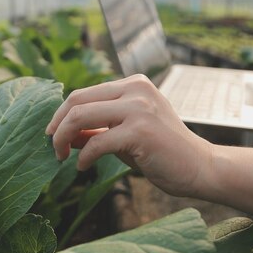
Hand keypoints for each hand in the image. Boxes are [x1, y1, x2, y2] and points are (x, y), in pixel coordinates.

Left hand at [45, 74, 212, 196]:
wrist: (199, 167)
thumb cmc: (160, 153)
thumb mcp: (123, 135)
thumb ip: (96, 130)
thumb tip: (62, 134)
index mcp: (133, 84)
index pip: (84, 93)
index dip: (61, 114)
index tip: (53, 134)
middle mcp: (136, 89)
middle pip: (77, 100)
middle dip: (57, 125)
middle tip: (52, 147)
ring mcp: (139, 108)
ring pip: (80, 116)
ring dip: (63, 139)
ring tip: (61, 157)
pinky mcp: (140, 131)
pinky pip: (97, 143)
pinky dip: (84, 158)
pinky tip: (83, 167)